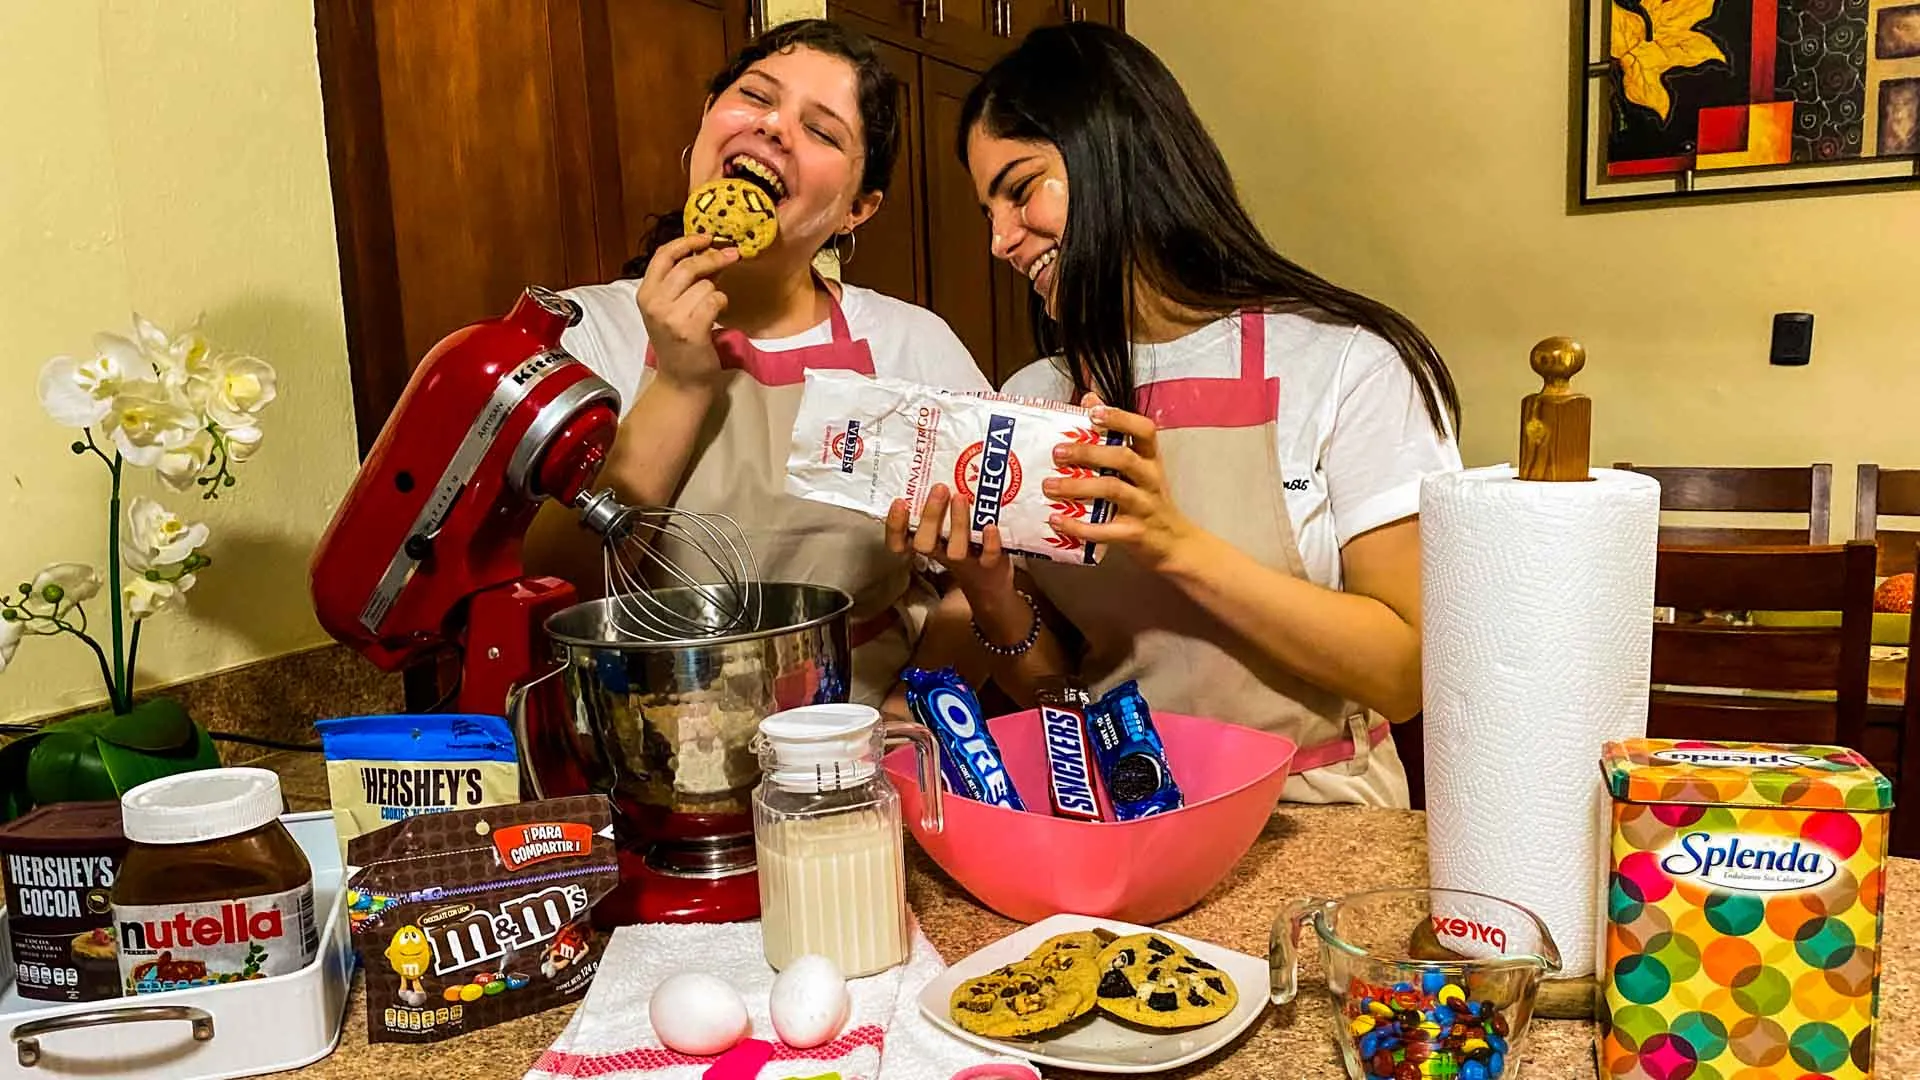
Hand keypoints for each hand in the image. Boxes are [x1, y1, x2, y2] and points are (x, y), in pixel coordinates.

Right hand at [634, 234, 739, 388]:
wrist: (681, 380)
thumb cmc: (678, 342)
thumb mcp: (668, 308)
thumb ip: (681, 282)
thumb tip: (710, 250)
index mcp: (645, 294)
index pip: (663, 255)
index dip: (686, 242)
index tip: (707, 237)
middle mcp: (654, 303)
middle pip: (688, 266)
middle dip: (713, 258)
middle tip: (731, 255)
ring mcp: (671, 317)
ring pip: (705, 285)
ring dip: (716, 291)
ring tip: (711, 306)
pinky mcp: (691, 329)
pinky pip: (715, 300)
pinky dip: (722, 303)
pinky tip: (717, 315)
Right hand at [885, 483, 1014, 605]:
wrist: (990, 575)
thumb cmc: (963, 539)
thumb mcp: (946, 522)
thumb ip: (941, 500)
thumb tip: (941, 460)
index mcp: (925, 540)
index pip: (899, 541)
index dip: (895, 526)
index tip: (899, 501)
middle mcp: (940, 551)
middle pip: (924, 543)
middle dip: (930, 516)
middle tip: (939, 488)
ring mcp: (964, 559)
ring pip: (955, 549)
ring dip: (958, 523)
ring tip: (961, 497)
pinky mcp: (987, 565)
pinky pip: (987, 557)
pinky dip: (989, 543)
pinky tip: (991, 526)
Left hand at [1043, 394, 1200, 570]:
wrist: (1174, 543)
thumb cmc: (1148, 500)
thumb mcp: (1139, 466)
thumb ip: (1115, 434)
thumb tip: (1089, 398)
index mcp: (1150, 459)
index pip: (1144, 430)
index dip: (1121, 418)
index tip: (1094, 413)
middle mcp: (1150, 479)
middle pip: (1123, 458)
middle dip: (1089, 452)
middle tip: (1057, 453)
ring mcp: (1144, 507)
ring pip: (1113, 490)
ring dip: (1077, 487)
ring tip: (1049, 486)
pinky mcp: (1135, 534)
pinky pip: (1105, 530)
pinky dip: (1078, 526)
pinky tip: (1056, 520)